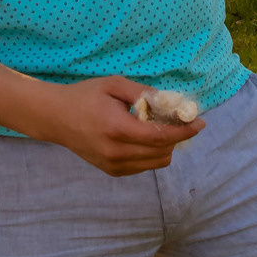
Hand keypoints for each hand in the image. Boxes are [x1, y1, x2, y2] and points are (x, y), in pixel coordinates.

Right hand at [28, 76, 203, 175]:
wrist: (55, 117)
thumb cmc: (85, 96)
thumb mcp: (114, 85)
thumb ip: (143, 93)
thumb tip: (170, 102)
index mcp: (117, 129)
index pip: (160, 137)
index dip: (184, 131)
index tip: (200, 123)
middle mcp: (116, 152)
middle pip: (162, 152)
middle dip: (177, 137)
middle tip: (180, 121)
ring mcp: (113, 165)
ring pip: (156, 163)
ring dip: (166, 147)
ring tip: (159, 128)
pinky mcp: (111, 171)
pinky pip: (143, 166)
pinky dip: (152, 154)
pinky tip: (144, 138)